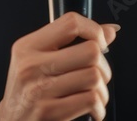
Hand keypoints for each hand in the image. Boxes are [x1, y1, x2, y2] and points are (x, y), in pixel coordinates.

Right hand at [0, 11, 119, 120]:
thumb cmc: (27, 91)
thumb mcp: (37, 60)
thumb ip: (71, 43)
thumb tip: (109, 31)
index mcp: (28, 46)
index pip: (71, 23)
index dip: (95, 30)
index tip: (101, 43)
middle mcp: (31, 65)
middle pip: (90, 51)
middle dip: (103, 65)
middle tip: (98, 74)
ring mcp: (39, 90)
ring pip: (94, 76)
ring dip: (102, 89)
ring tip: (94, 94)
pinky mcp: (49, 112)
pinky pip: (90, 100)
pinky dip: (99, 107)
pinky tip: (92, 109)